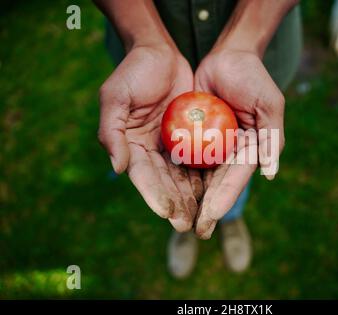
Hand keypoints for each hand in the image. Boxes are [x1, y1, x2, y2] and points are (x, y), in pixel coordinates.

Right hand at [98, 44, 202, 231]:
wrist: (159, 53)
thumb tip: (118, 168)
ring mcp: (169, 144)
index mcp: (129, 145)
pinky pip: (197, 159)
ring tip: (201, 216)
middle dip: (174, 204)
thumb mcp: (115, 97)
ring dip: (190, 197)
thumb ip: (111, 132)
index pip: (142, 175)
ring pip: (181, 176)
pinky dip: (203, 176)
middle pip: (163, 182)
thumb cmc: (134, 72)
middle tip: (186, 224)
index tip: (165, 213)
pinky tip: (213, 192)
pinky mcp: (188, 137)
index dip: (153, 194)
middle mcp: (149, 150)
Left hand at [193, 49, 284, 238]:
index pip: (236, 178)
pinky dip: (176, 175)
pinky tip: (165, 190)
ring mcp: (212, 145)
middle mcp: (231, 153)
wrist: (227, 57)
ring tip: (178, 219)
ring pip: (199, 177)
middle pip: (216, 184)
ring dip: (190, 198)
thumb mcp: (269, 105)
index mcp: (251, 150)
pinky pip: (184, 157)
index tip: (211, 216)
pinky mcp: (194, 136)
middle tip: (194, 230)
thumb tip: (270, 173)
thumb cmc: (253, 78)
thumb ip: (272, 138)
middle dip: (206, 208)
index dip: (224, 197)